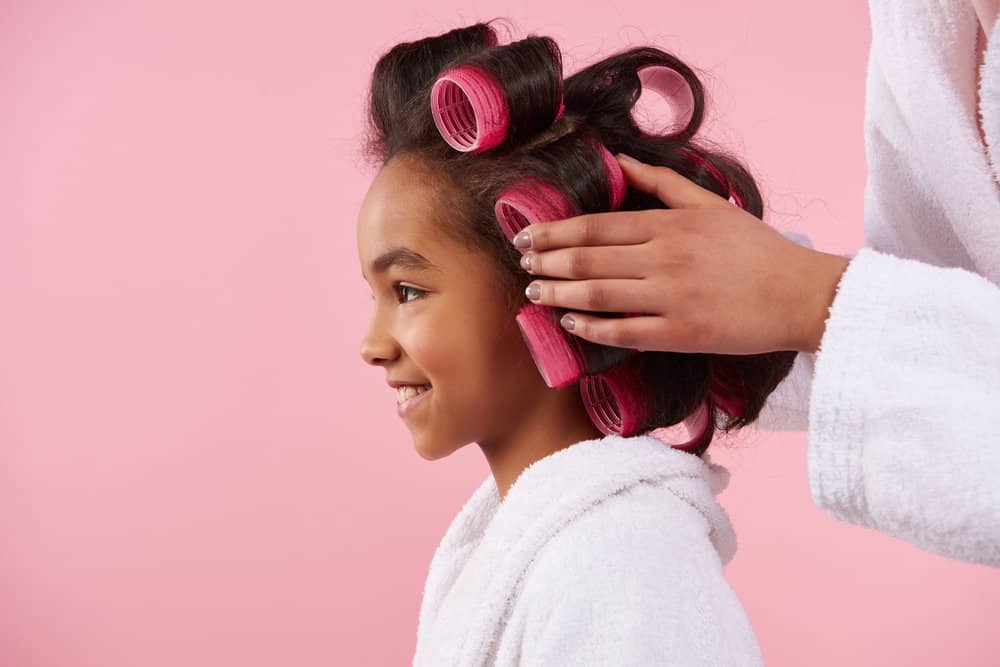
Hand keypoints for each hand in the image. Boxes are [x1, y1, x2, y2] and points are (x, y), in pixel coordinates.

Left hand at [515, 154, 851, 354]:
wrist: (800, 295)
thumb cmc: (754, 249)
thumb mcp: (709, 203)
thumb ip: (660, 182)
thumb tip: (618, 159)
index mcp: (669, 224)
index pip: (594, 226)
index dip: (553, 232)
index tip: (525, 236)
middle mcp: (665, 258)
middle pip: (587, 259)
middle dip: (545, 261)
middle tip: (521, 264)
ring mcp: (671, 298)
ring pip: (598, 294)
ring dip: (558, 293)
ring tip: (534, 292)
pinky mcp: (681, 334)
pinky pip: (623, 331)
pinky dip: (590, 327)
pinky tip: (569, 322)